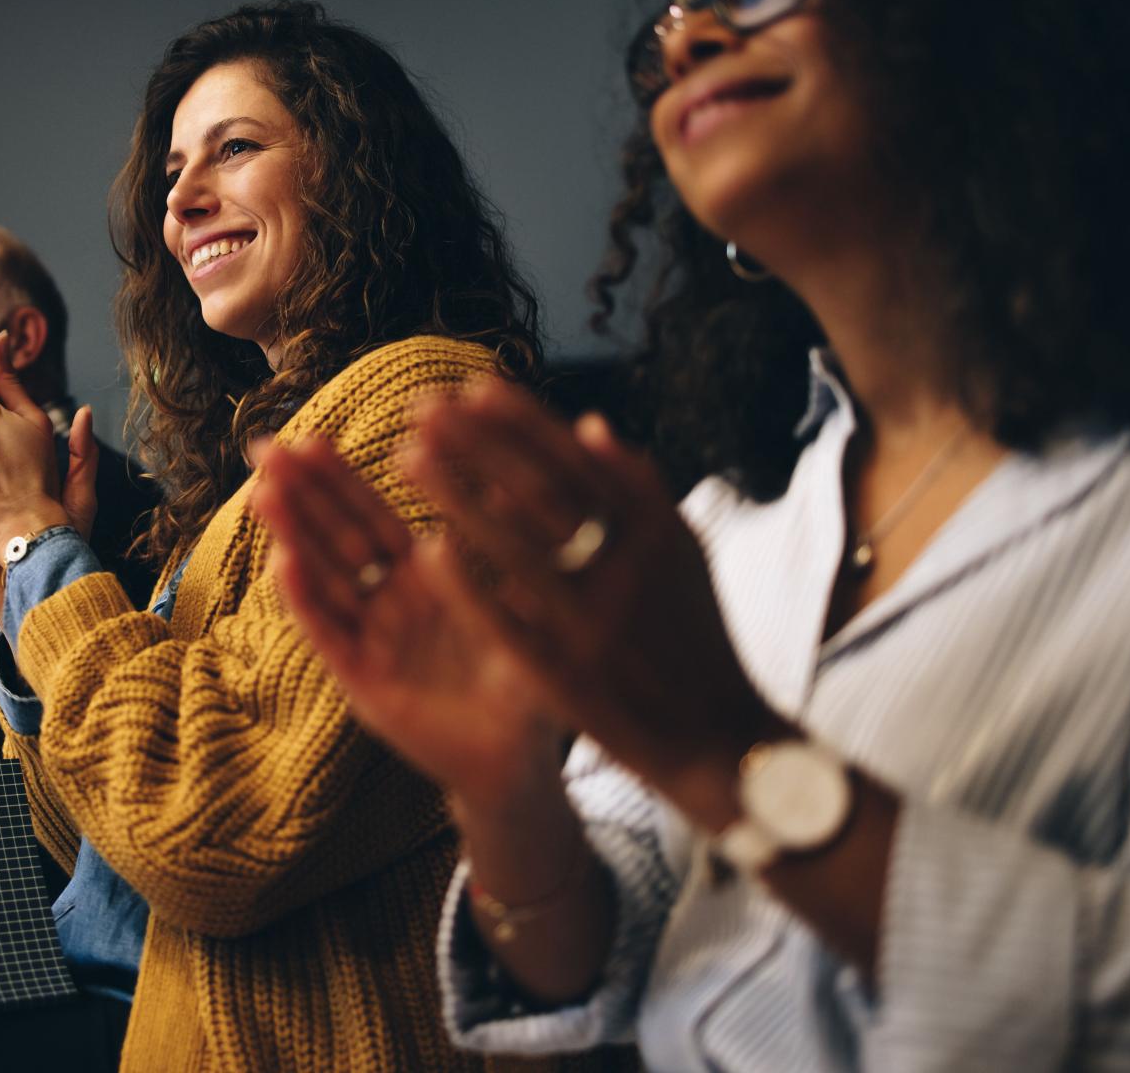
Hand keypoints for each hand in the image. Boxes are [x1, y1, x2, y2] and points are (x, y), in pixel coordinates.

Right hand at [251, 438, 565, 809]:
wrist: (516, 760)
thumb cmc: (526, 681)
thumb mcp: (521, 608)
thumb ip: (509, 551)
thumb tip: (512, 479)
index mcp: (425, 576)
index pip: (374, 517)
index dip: (340, 480)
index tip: (311, 438)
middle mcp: (389, 602)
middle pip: (337, 538)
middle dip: (300, 494)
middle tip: (264, 448)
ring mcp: (371, 639)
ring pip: (324, 578)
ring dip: (292, 535)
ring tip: (263, 493)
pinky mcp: (360, 681)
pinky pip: (330, 634)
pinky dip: (305, 600)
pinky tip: (282, 563)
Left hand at [404, 381, 783, 826]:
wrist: (721, 741)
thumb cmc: (693, 636)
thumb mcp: (682, 554)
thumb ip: (637, 489)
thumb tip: (588, 423)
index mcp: (656, 532)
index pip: (577, 462)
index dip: (521, 423)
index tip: (470, 387)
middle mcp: (628, 570)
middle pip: (540, 490)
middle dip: (478, 442)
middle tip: (421, 406)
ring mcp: (596, 624)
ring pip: (515, 545)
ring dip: (459, 496)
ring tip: (408, 456)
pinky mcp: (568, 675)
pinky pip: (508, 620)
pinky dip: (470, 583)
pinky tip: (428, 550)